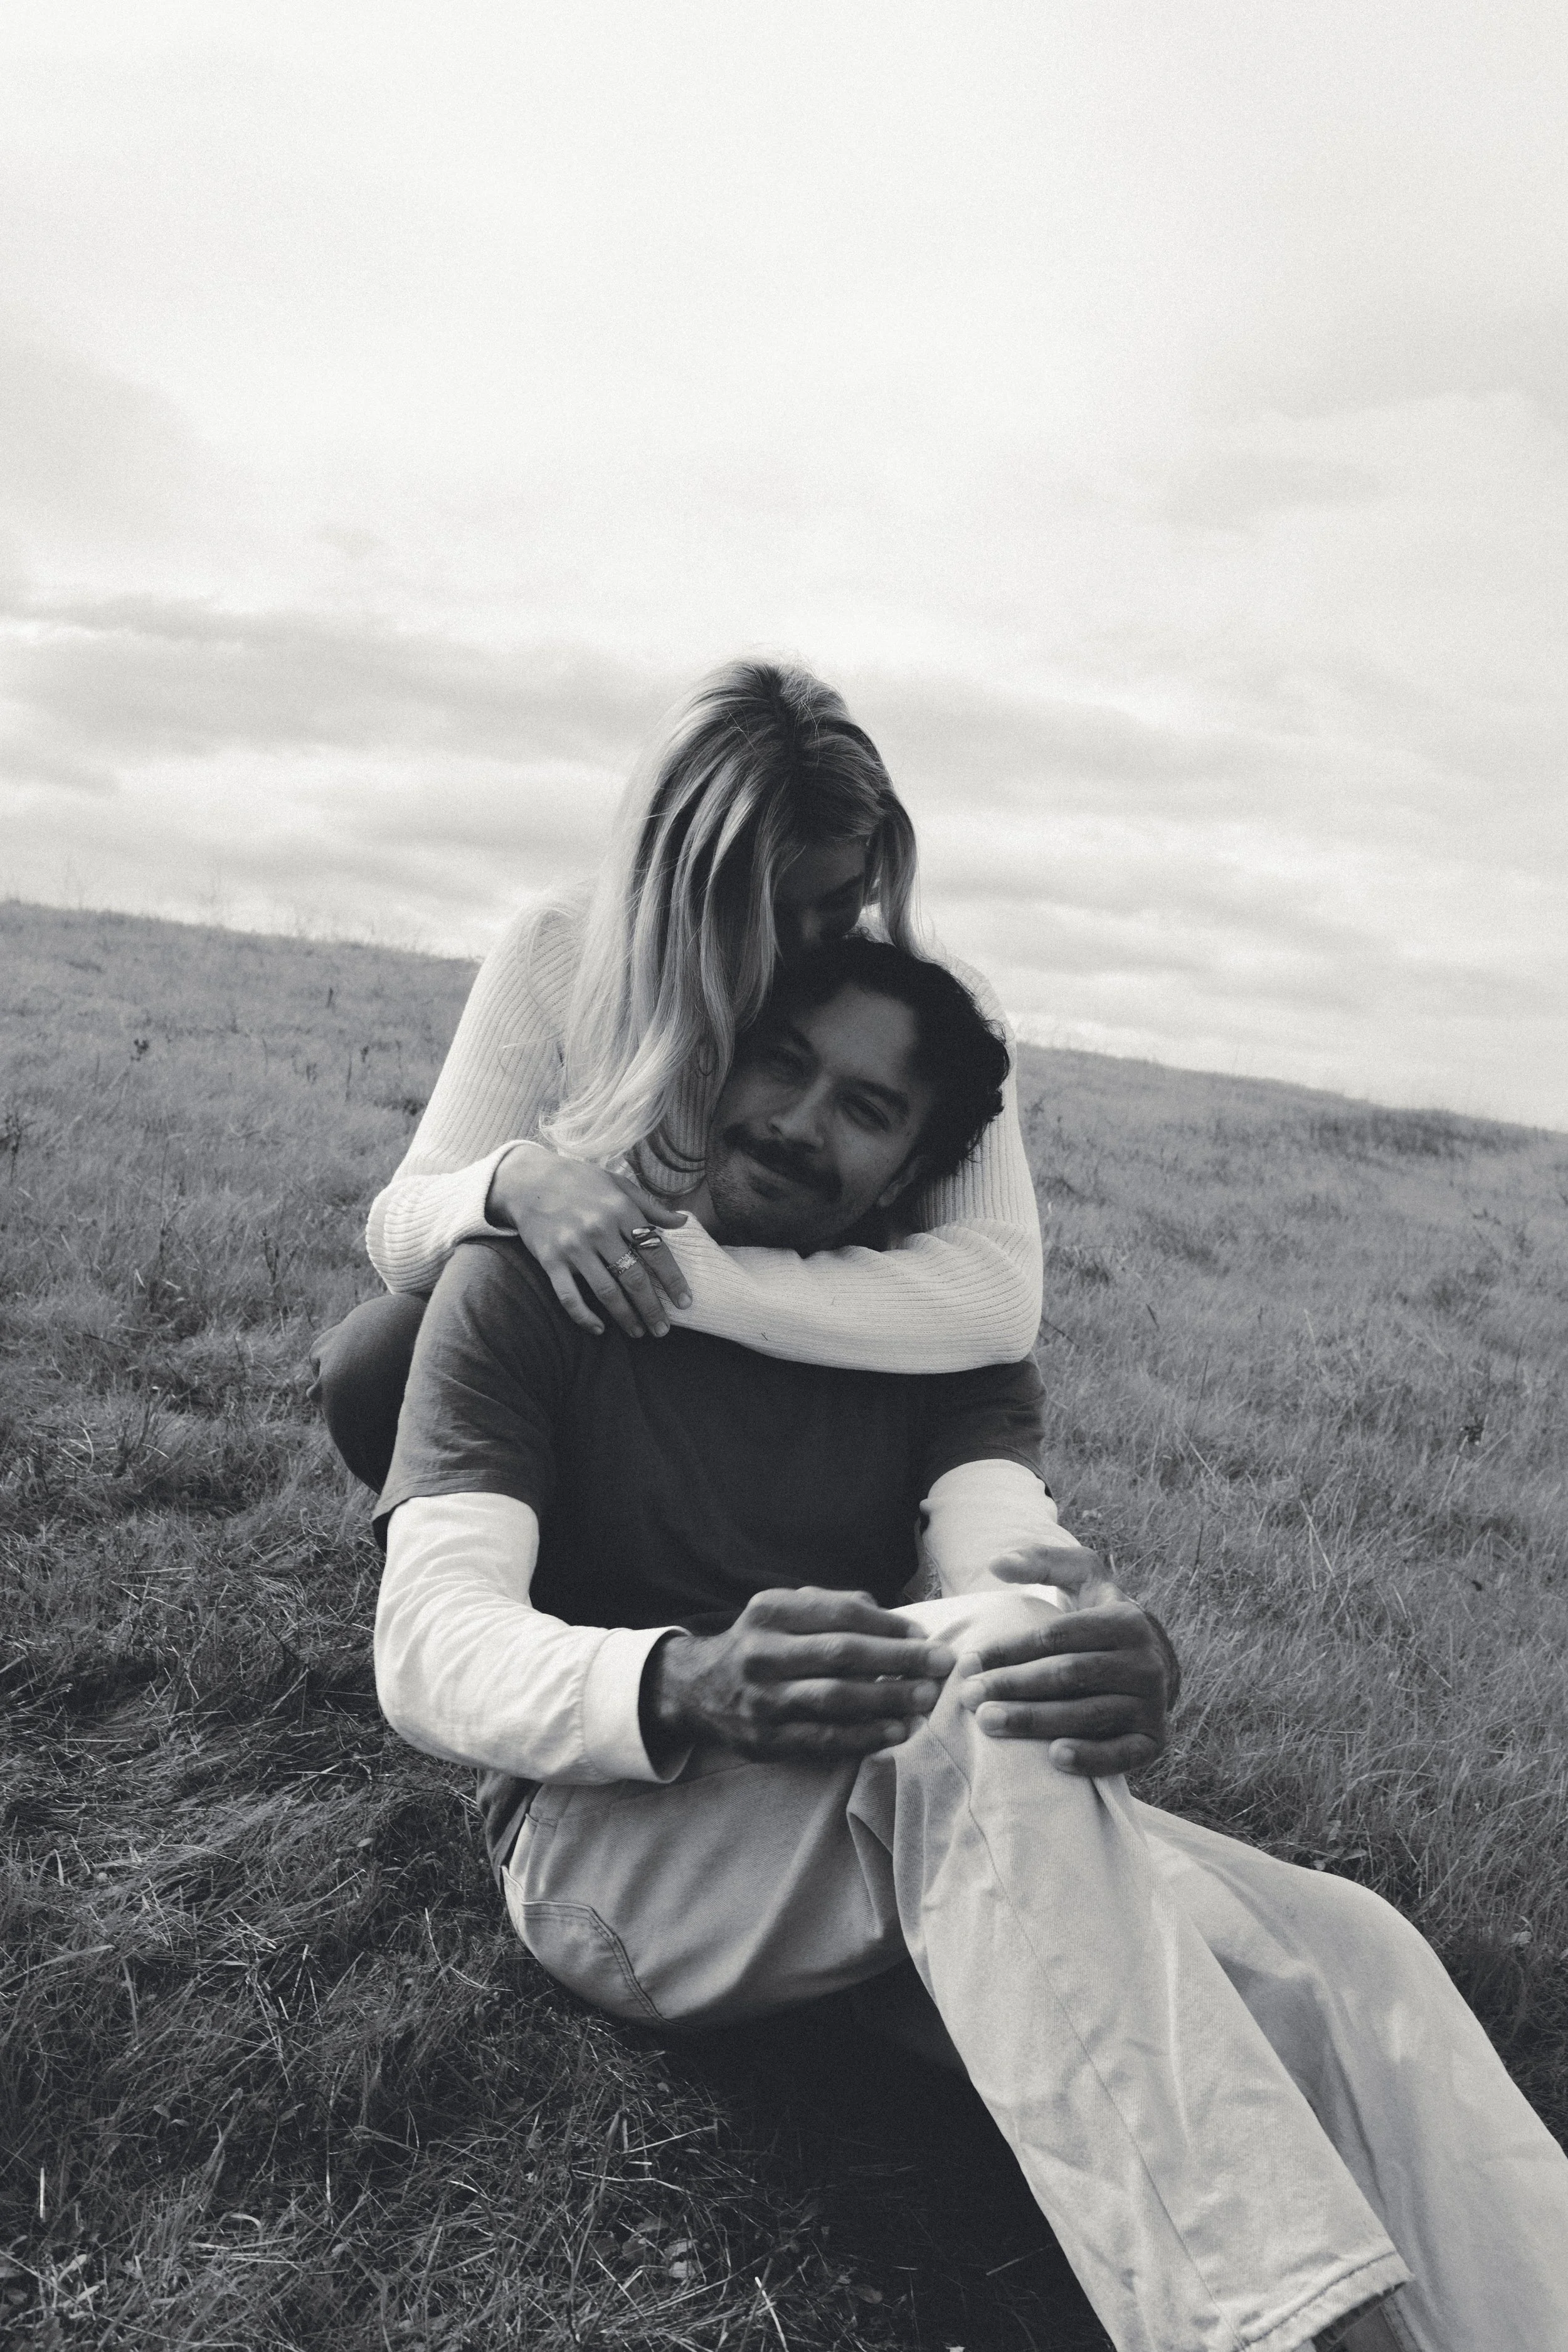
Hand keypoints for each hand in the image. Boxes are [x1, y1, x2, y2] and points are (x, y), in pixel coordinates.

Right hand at [487, 1145, 689, 1339]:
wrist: (529, 1180)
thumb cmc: (580, 1181)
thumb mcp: (619, 1185)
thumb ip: (650, 1207)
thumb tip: (683, 1222)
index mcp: (621, 1210)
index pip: (655, 1252)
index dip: (672, 1280)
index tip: (684, 1301)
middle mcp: (599, 1230)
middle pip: (634, 1278)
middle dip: (652, 1307)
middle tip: (663, 1329)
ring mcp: (573, 1247)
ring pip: (606, 1292)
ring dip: (625, 1317)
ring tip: (639, 1332)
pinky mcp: (550, 1260)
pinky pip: (569, 1296)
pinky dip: (584, 1317)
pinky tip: (599, 1329)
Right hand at [641, 1587, 957, 1766]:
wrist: (697, 1689)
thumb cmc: (761, 1643)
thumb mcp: (784, 1611)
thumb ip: (834, 1607)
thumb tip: (894, 1619)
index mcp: (770, 1612)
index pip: (840, 1614)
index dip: (888, 1626)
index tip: (925, 1636)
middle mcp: (762, 1652)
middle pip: (842, 1654)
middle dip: (899, 1661)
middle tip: (941, 1665)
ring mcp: (762, 1699)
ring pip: (835, 1699)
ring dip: (888, 1700)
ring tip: (927, 1700)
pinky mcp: (766, 1740)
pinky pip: (824, 1739)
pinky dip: (865, 1736)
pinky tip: (898, 1732)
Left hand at [953, 1554, 1172, 1777]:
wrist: (1153, 1663)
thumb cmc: (1101, 1619)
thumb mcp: (1082, 1578)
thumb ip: (1041, 1562)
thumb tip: (997, 1563)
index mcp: (1126, 1621)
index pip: (1058, 1637)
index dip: (1010, 1649)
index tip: (970, 1662)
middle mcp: (1145, 1662)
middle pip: (1068, 1675)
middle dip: (1013, 1686)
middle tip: (969, 1697)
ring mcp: (1152, 1704)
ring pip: (1088, 1714)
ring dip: (1035, 1721)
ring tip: (988, 1723)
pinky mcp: (1154, 1740)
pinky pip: (1122, 1753)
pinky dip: (1090, 1757)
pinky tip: (1054, 1759)